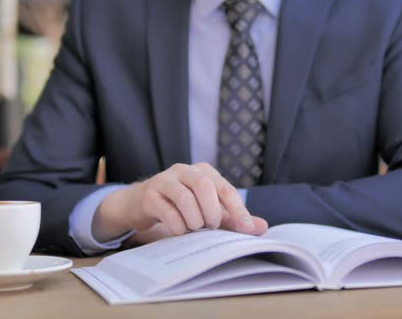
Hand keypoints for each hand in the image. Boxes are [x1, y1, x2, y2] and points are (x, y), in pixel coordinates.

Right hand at [92, 163, 267, 242]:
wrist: (140, 205)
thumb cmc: (180, 207)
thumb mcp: (208, 211)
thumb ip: (232, 218)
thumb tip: (261, 227)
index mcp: (203, 171)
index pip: (225, 188)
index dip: (238, 210)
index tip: (246, 229)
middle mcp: (184, 170)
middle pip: (205, 186)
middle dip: (212, 212)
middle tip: (210, 227)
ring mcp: (164, 180)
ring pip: (185, 198)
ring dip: (194, 220)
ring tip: (193, 229)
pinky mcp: (149, 194)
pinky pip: (168, 212)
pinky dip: (178, 227)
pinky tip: (178, 231)